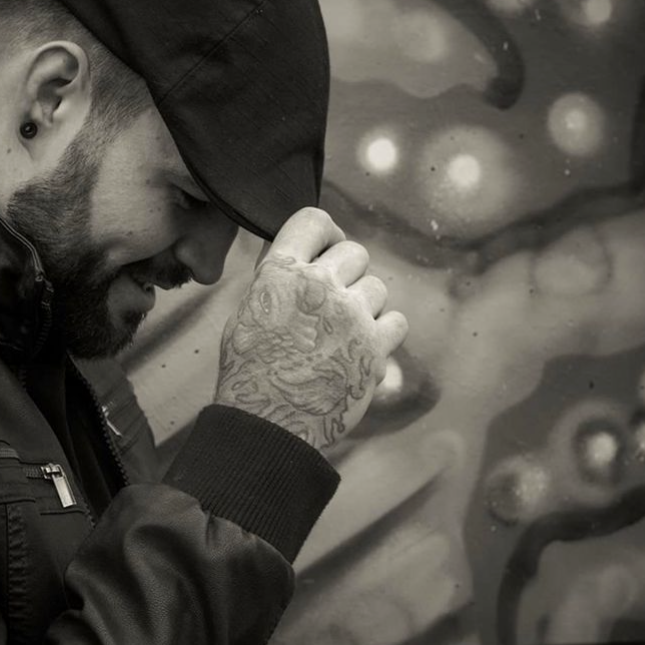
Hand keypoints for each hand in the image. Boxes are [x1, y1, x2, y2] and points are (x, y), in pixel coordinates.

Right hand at [214, 207, 408, 448]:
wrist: (268, 424)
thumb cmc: (250, 371)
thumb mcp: (247, 313)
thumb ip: (276, 280)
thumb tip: (300, 259)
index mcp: (281, 273)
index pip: (314, 220)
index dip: (324, 233)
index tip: (325, 250)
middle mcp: (319, 286)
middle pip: (354, 252)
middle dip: (345, 273)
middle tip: (332, 300)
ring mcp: (351, 316)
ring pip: (378, 288)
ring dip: (364, 305)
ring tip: (342, 332)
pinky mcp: (375, 348)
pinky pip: (397, 321)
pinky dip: (383, 334)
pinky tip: (362, 348)